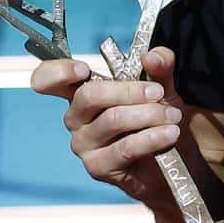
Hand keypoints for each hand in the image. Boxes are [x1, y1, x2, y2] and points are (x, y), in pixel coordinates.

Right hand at [31, 47, 186, 213]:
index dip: (57, 72)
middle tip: (158, 93)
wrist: (175, 161)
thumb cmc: (160, 119)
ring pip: (112, 120)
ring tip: (173, 117)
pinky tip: (169, 134)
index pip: (48, 80)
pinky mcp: (98, 167)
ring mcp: (83, 144)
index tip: (83, 69)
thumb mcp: (163, 88)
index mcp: (83, 93)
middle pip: (88, 95)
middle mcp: (76, 118)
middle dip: (129, 91)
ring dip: (148, 115)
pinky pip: (125, 147)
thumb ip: (160, 67)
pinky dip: (151, 138)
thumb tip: (151, 56)